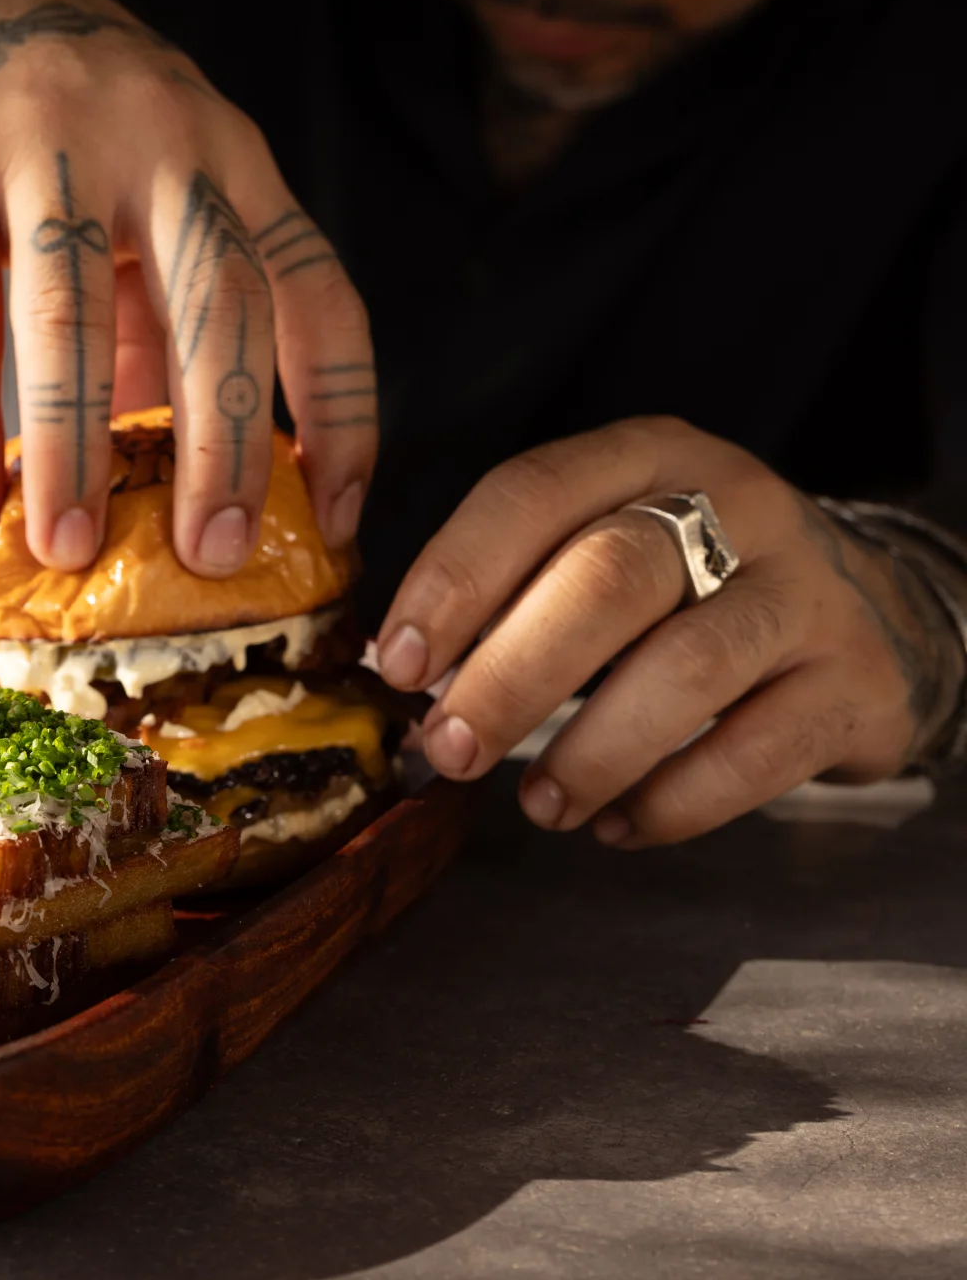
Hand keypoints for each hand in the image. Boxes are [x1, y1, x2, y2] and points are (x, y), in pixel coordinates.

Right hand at [0, 0, 375, 573]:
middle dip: (224, 445)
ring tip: (67, 551)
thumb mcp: (143, 172)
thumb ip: (162, 297)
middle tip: (215, 556)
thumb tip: (169, 462)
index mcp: (232, 154)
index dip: (341, 410)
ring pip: (72, 313)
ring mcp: (48, 141)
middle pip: (219, 305)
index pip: (317, 292)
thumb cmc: (51, 100)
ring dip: (72, 447)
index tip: (339, 516)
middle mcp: (161, 141)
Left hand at [375, 417, 963, 846]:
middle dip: (511, 674)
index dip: (454, 578)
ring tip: (539, 806)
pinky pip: (757, 753)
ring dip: (591, 751)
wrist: (882, 613)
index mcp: (652, 453)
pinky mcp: (855, 681)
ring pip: (688, 670)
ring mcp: (807, 592)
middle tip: (452, 750)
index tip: (398, 665)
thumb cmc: (701, 585)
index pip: (533, 492)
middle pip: (608, 577)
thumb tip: (412, 680)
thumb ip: (524, 585)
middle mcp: (737, 505)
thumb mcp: (620, 539)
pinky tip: (619, 826)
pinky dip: (674, 803)